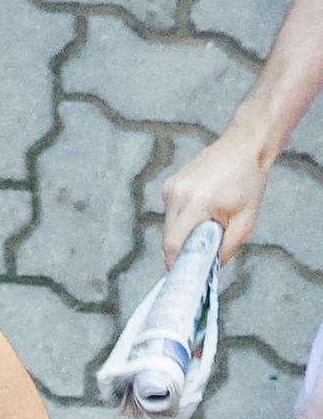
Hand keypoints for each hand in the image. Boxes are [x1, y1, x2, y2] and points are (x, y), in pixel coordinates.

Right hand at [160, 130, 270, 265]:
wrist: (245, 146)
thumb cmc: (249, 181)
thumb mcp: (246, 220)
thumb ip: (227, 247)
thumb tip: (211, 266)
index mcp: (196, 203)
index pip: (173, 243)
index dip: (175, 262)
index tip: (182, 273)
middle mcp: (177, 195)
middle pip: (169, 236)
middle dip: (182, 247)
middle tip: (201, 250)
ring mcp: (171, 188)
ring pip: (169, 224)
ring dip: (183, 230)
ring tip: (207, 222)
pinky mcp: (170, 184)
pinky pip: (171, 211)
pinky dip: (183, 216)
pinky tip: (203, 206)